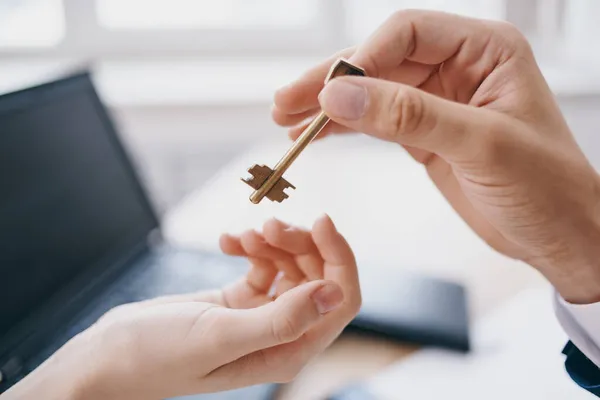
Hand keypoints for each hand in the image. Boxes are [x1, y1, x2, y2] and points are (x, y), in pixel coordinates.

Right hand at [3, 215, 359, 399]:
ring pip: (289, 265)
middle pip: (316, 276)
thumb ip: (283, 319)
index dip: (339, 257)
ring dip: (272, 242)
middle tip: (267, 224)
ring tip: (242, 234)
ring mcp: (260, 316)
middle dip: (298, 243)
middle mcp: (281, 334)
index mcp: (288, 350)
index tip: (320, 220)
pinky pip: (260, 264)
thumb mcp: (221, 335)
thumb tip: (335, 294)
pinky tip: (226, 240)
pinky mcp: (239, 300)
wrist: (108, 355)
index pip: (339, 300)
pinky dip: (249, 247)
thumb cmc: (158, 355)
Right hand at [272, 10, 599, 303]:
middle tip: (286, 103)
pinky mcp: (425, 133)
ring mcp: (438, 100)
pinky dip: (345, 127)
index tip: (328, 92)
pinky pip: (376, 120)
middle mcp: (459, 67)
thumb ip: (408, 115)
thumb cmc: (546, 187)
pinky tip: (316, 134)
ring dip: (329, 104)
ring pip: (371, 90)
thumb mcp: (479, 145)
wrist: (560, 234)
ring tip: (286, 120)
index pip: (407, 33)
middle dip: (331, 81)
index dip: (363, 58)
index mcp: (485, 50)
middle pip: (380, 60)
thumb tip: (339, 94)